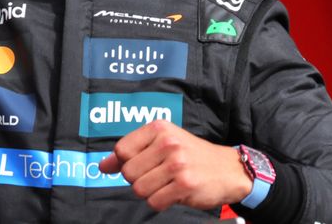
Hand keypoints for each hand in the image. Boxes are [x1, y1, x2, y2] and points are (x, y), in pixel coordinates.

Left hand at [98, 120, 252, 211]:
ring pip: (139, 189)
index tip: (143, 164)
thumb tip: (102, 166)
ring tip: (166, 184)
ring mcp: (177, 164)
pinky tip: (174, 193)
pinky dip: (160, 202)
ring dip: (150, 192)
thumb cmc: (192, 156)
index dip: (127, 163)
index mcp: (159, 128)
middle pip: (128, 172)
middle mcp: (167, 143)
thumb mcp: (162, 144)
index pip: (122, 149)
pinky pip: (154, 202)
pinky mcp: (185, 184)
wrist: (228, 169)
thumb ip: (131, 153)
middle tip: (158, 175)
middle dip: (139, 180)